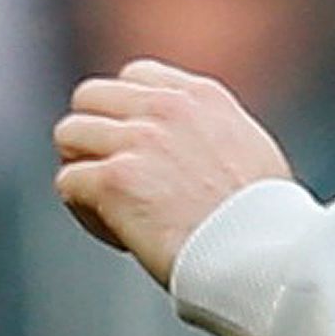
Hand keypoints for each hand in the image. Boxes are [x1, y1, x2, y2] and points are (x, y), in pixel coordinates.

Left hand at [52, 59, 294, 284]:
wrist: (262, 259)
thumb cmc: (266, 225)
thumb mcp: (249, 151)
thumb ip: (210, 131)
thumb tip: (190, 145)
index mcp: (200, 96)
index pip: (134, 76)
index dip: (126, 114)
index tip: (141, 153)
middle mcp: (165, 108)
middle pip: (90, 98)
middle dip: (94, 137)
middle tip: (116, 181)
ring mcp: (137, 142)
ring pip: (69, 135)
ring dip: (83, 171)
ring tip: (113, 209)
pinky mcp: (114, 181)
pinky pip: (68, 183)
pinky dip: (85, 212)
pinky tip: (117, 234)